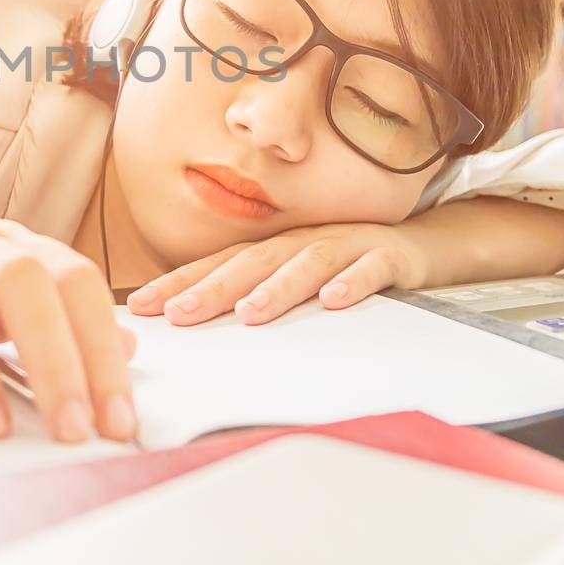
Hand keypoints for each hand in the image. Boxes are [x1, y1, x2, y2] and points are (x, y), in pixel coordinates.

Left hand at [125, 222, 429, 326]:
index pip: (220, 264)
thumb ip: (256, 295)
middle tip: (180, 314)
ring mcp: (347, 244)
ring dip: (277, 288)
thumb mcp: (298, 279)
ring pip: (307, 263)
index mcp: (277, 248)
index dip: (180, 282)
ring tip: (249, 313)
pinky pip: (370, 268)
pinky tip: (333, 301)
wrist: (423, 245)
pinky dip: (352, 282)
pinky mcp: (389, 256)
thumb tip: (196, 323)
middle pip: (253, 262)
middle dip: (213, 287)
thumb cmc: (348, 267)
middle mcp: (304, 241)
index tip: (140, 307)